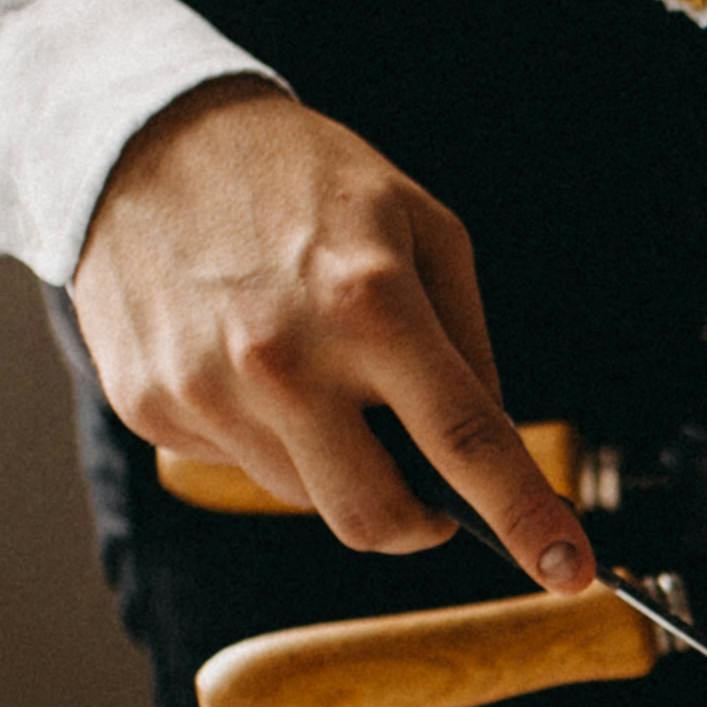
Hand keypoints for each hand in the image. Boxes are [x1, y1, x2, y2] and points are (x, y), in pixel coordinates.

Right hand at [70, 78, 593, 588]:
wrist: (137, 138)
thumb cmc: (295, 177)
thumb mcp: (418, 225)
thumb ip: (468, 343)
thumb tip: (493, 449)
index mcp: (370, 303)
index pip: (466, 442)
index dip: (526, 517)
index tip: (569, 568)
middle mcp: (285, 358)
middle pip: (378, 517)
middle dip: (420, 521)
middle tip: (430, 488)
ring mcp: (208, 389)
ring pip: (306, 496)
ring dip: (332, 459)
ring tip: (309, 367)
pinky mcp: (151, 405)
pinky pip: (239, 462)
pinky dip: (263, 431)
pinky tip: (242, 357)